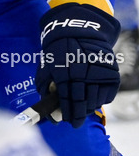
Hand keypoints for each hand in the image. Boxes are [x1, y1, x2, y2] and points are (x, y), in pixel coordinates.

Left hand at [36, 2, 119, 127]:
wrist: (79, 33)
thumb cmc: (59, 51)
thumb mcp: (47, 65)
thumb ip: (45, 85)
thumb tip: (47, 104)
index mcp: (64, 73)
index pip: (65, 100)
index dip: (65, 112)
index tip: (64, 120)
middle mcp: (83, 75)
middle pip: (81, 103)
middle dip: (77, 115)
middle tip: (74, 122)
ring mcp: (99, 75)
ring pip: (95, 101)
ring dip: (88, 108)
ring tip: (83, 110)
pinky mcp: (111, 75)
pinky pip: (107, 95)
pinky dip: (100, 100)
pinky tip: (93, 98)